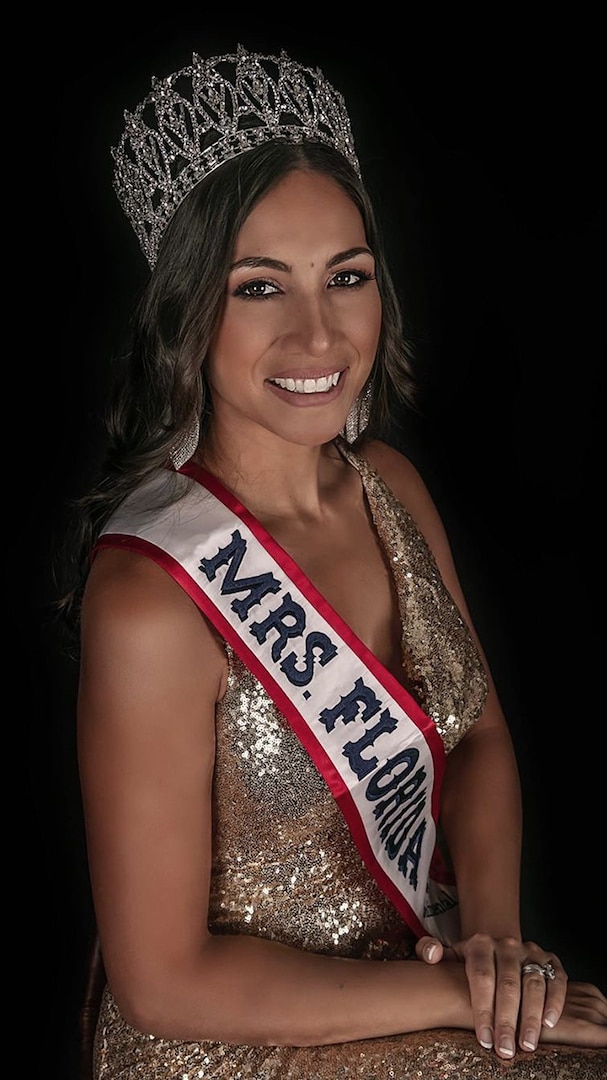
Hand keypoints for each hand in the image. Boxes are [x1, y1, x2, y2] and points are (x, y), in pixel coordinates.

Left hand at [415, 933, 573, 1058]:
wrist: (497, 945)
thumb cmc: (470, 961)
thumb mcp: (449, 954)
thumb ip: (430, 950)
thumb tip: (431, 954)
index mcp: (480, 944)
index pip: (482, 977)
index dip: (483, 1009)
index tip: (484, 1038)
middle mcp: (507, 945)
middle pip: (508, 984)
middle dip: (507, 1020)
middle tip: (506, 1049)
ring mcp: (531, 951)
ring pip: (533, 983)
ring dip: (531, 1016)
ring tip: (527, 1044)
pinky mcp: (550, 960)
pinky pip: (557, 980)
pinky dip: (555, 1001)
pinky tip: (549, 1024)